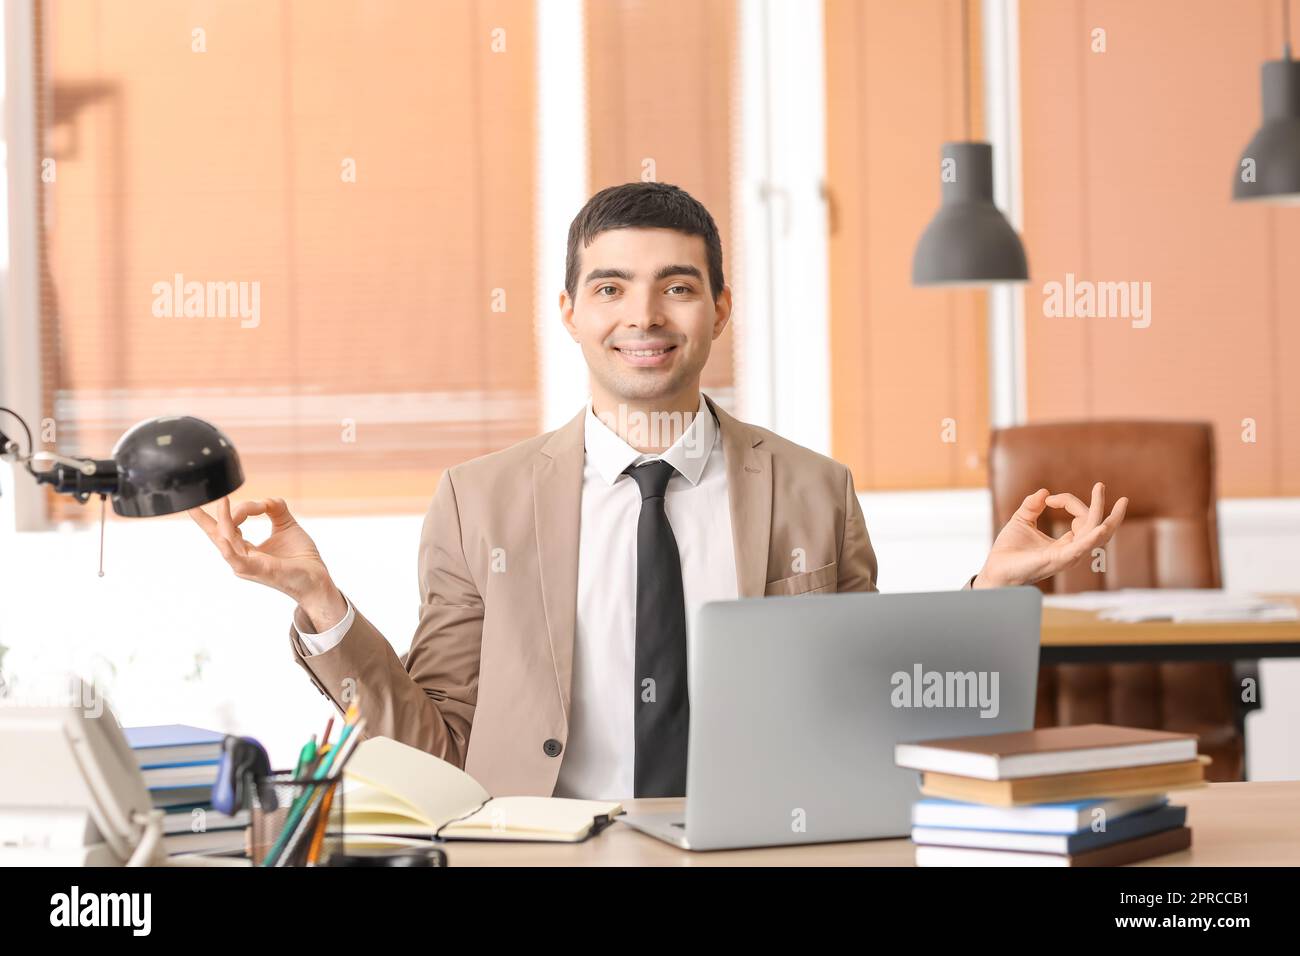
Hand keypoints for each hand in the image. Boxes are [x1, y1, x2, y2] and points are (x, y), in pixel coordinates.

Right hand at [189, 496, 346, 628]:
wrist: (318, 578)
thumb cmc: (301, 557)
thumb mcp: (286, 525)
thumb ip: (274, 508)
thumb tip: (264, 499)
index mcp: (245, 549)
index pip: (225, 529)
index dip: (224, 513)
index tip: (241, 502)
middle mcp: (242, 558)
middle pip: (217, 536)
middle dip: (202, 520)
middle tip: (190, 503)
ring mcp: (248, 566)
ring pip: (227, 541)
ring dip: (224, 521)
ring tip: (223, 501)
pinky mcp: (259, 570)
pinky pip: (238, 560)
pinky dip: (229, 548)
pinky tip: (224, 536)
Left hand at [974, 482, 1127, 587]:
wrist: (995, 569)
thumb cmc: (1008, 550)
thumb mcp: (1021, 520)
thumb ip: (1032, 506)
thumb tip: (1045, 492)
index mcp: (1066, 543)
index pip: (1081, 517)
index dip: (1068, 501)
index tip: (1049, 499)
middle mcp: (1072, 550)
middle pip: (1097, 527)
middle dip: (1103, 507)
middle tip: (1101, 486)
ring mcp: (1068, 556)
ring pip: (1097, 535)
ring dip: (1107, 517)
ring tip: (1121, 502)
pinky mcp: (1059, 560)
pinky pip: (1081, 548)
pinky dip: (1092, 537)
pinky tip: (1102, 526)